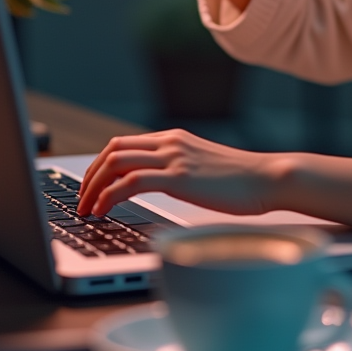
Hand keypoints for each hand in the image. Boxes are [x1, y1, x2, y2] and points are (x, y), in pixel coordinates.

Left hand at [76, 129, 273, 216]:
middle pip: (112, 150)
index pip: (123, 144)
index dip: (99, 166)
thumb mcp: (203, 167)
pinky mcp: (178, 177)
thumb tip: (159, 185)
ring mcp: (174, 158)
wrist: (269, 178)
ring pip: (115, 163)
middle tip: (81, 200)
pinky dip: (108, 196)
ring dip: (92, 187)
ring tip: (86, 209)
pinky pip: (129, 183)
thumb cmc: (243, 181)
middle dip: (89, 176)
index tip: (91, 187)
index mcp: (174, 139)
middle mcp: (170, 143)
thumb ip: (180, 169)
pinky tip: (102, 211)